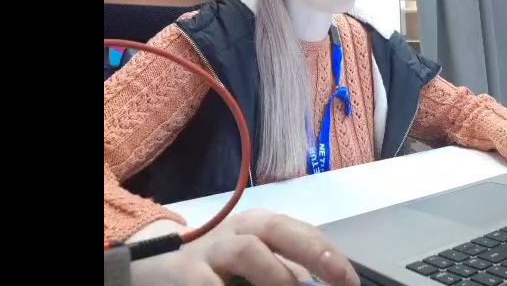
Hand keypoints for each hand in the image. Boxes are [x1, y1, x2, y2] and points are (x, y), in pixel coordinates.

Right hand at [129, 209, 359, 285]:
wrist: (155, 265)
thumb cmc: (219, 267)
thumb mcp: (256, 264)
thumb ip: (287, 272)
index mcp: (260, 227)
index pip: (301, 230)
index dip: (328, 254)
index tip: (351, 281)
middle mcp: (237, 231)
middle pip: (277, 229)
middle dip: (312, 250)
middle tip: (337, 279)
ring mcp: (210, 251)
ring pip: (247, 250)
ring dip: (275, 274)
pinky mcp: (184, 274)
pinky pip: (210, 284)